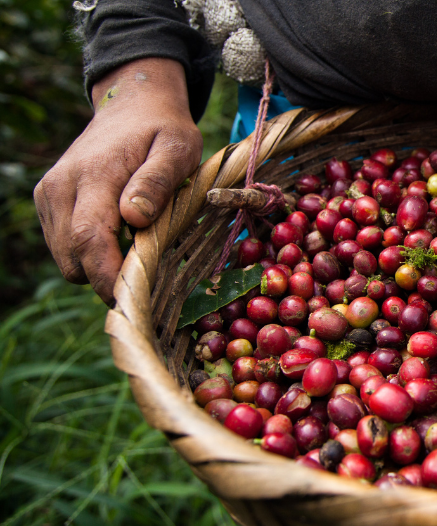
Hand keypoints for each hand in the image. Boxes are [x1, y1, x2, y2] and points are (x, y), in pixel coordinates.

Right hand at [34, 58, 201, 302]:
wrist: (132, 105)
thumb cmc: (163, 130)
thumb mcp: (178, 148)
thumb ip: (157, 181)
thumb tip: (134, 217)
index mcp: (94, 176)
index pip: (90, 240)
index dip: (109, 278)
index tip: (137, 298)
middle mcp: (61, 187)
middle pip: (74, 259)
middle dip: (108, 278)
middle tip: (150, 274)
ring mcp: (50, 195)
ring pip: (66, 258)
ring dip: (98, 266)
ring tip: (137, 248)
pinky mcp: (48, 201)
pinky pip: (64, 247)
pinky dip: (89, 254)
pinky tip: (119, 237)